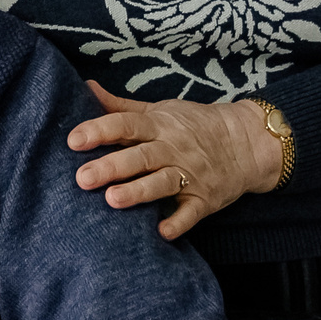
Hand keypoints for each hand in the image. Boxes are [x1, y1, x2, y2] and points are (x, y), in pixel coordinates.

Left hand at [68, 85, 284, 240]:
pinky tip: (161, 232)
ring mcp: (190, 175)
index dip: (99, 130)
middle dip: (111, 166)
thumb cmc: (194, 125)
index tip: (74, 140)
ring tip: (112, 200)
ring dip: (138, 192)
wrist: (247, 142)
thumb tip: (85, 87)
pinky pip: (191, 212)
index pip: (126, 124)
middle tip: (81, 178)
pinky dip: (178, 223)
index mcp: (159, 125)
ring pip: (162, 183)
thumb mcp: (160, 110)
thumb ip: (120, 106)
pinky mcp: (205, 199)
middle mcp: (173, 149)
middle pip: (140, 156)